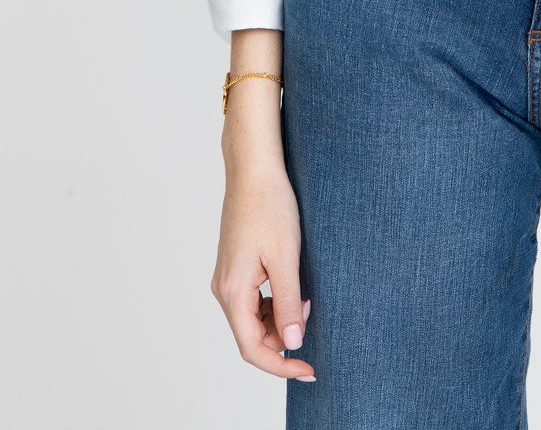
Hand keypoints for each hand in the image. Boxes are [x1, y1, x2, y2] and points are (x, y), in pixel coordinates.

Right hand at [210, 162, 315, 382]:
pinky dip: (273, 305)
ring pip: (252, 320)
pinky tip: (295, 291)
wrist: (254, 170)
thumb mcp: (286, 258)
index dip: (281, 366)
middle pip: (251, 337)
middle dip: (283, 342)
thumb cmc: (270, 207)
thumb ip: (289, 304)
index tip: (310, 370)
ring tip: (308, 302)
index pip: (252, 349)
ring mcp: (227, 278)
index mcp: (233, 291)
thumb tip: (293, 344)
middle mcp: (223, 289)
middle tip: (316, 328)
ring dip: (280, 322)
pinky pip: (252, 301)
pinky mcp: (235, 268)